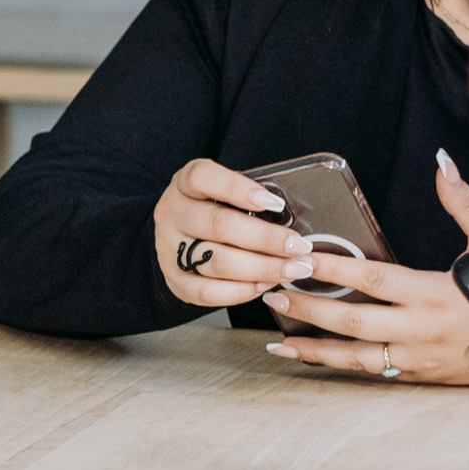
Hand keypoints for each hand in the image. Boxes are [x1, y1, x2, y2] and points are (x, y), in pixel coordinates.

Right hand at [151, 158, 319, 308]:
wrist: (181, 237)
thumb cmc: (215, 209)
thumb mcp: (225, 191)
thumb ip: (250, 198)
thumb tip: (295, 218)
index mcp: (185, 183)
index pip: (203, 178)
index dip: (238, 189)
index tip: (275, 204)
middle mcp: (172, 213)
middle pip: (219, 226)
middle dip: (266, 239)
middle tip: (299, 248)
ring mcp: (168, 248)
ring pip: (216, 262)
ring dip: (261, 268)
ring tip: (292, 270)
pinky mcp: (173, 279)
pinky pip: (207, 292)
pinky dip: (240, 291)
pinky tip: (264, 285)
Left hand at [257, 148, 468, 386]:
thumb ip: (467, 203)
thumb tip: (442, 164)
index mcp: (435, 293)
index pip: (374, 278)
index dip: (334, 268)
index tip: (300, 257)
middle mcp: (420, 329)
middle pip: (354, 320)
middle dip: (310, 306)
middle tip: (274, 290)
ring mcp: (415, 356)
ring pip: (355, 355)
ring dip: (313, 345)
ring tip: (277, 334)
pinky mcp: (415, 374)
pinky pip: (368, 370)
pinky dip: (332, 365)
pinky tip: (304, 356)